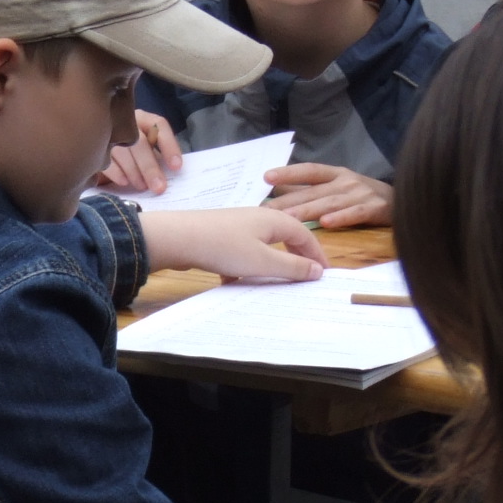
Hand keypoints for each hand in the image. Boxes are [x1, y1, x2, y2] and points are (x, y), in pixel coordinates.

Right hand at [96, 111, 183, 195]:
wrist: (98, 145)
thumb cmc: (134, 150)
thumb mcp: (149, 148)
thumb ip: (159, 157)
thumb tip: (171, 174)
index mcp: (144, 119)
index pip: (159, 126)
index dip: (169, 146)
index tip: (177, 167)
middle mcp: (126, 122)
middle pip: (139, 142)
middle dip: (150, 167)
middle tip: (159, 188)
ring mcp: (108, 133)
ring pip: (122, 151)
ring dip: (134, 171)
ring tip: (142, 187)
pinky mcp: (94, 147)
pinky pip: (105, 160)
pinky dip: (116, 173)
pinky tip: (124, 182)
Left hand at [139, 206, 327, 281]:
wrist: (178, 237)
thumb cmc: (225, 248)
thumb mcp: (263, 261)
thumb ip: (292, 267)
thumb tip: (317, 270)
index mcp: (274, 220)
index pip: (305, 235)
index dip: (317, 255)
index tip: (325, 273)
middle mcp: (258, 218)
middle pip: (285, 238)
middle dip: (296, 259)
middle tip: (305, 278)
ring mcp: (238, 226)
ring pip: (262, 247)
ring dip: (269, 265)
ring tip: (274, 284)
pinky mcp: (220, 236)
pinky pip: (240, 254)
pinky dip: (243, 268)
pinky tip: (235, 283)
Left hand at [263, 163, 390, 228]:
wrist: (406, 201)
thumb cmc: (365, 196)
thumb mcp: (339, 188)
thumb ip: (311, 190)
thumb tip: (278, 191)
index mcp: (336, 174)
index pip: (309, 171)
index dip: (289, 173)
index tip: (267, 177)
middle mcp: (346, 181)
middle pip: (314, 191)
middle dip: (290, 200)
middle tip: (267, 209)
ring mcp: (361, 193)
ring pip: (330, 203)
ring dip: (309, 210)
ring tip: (290, 218)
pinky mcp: (375, 208)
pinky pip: (355, 213)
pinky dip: (341, 218)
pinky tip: (326, 223)